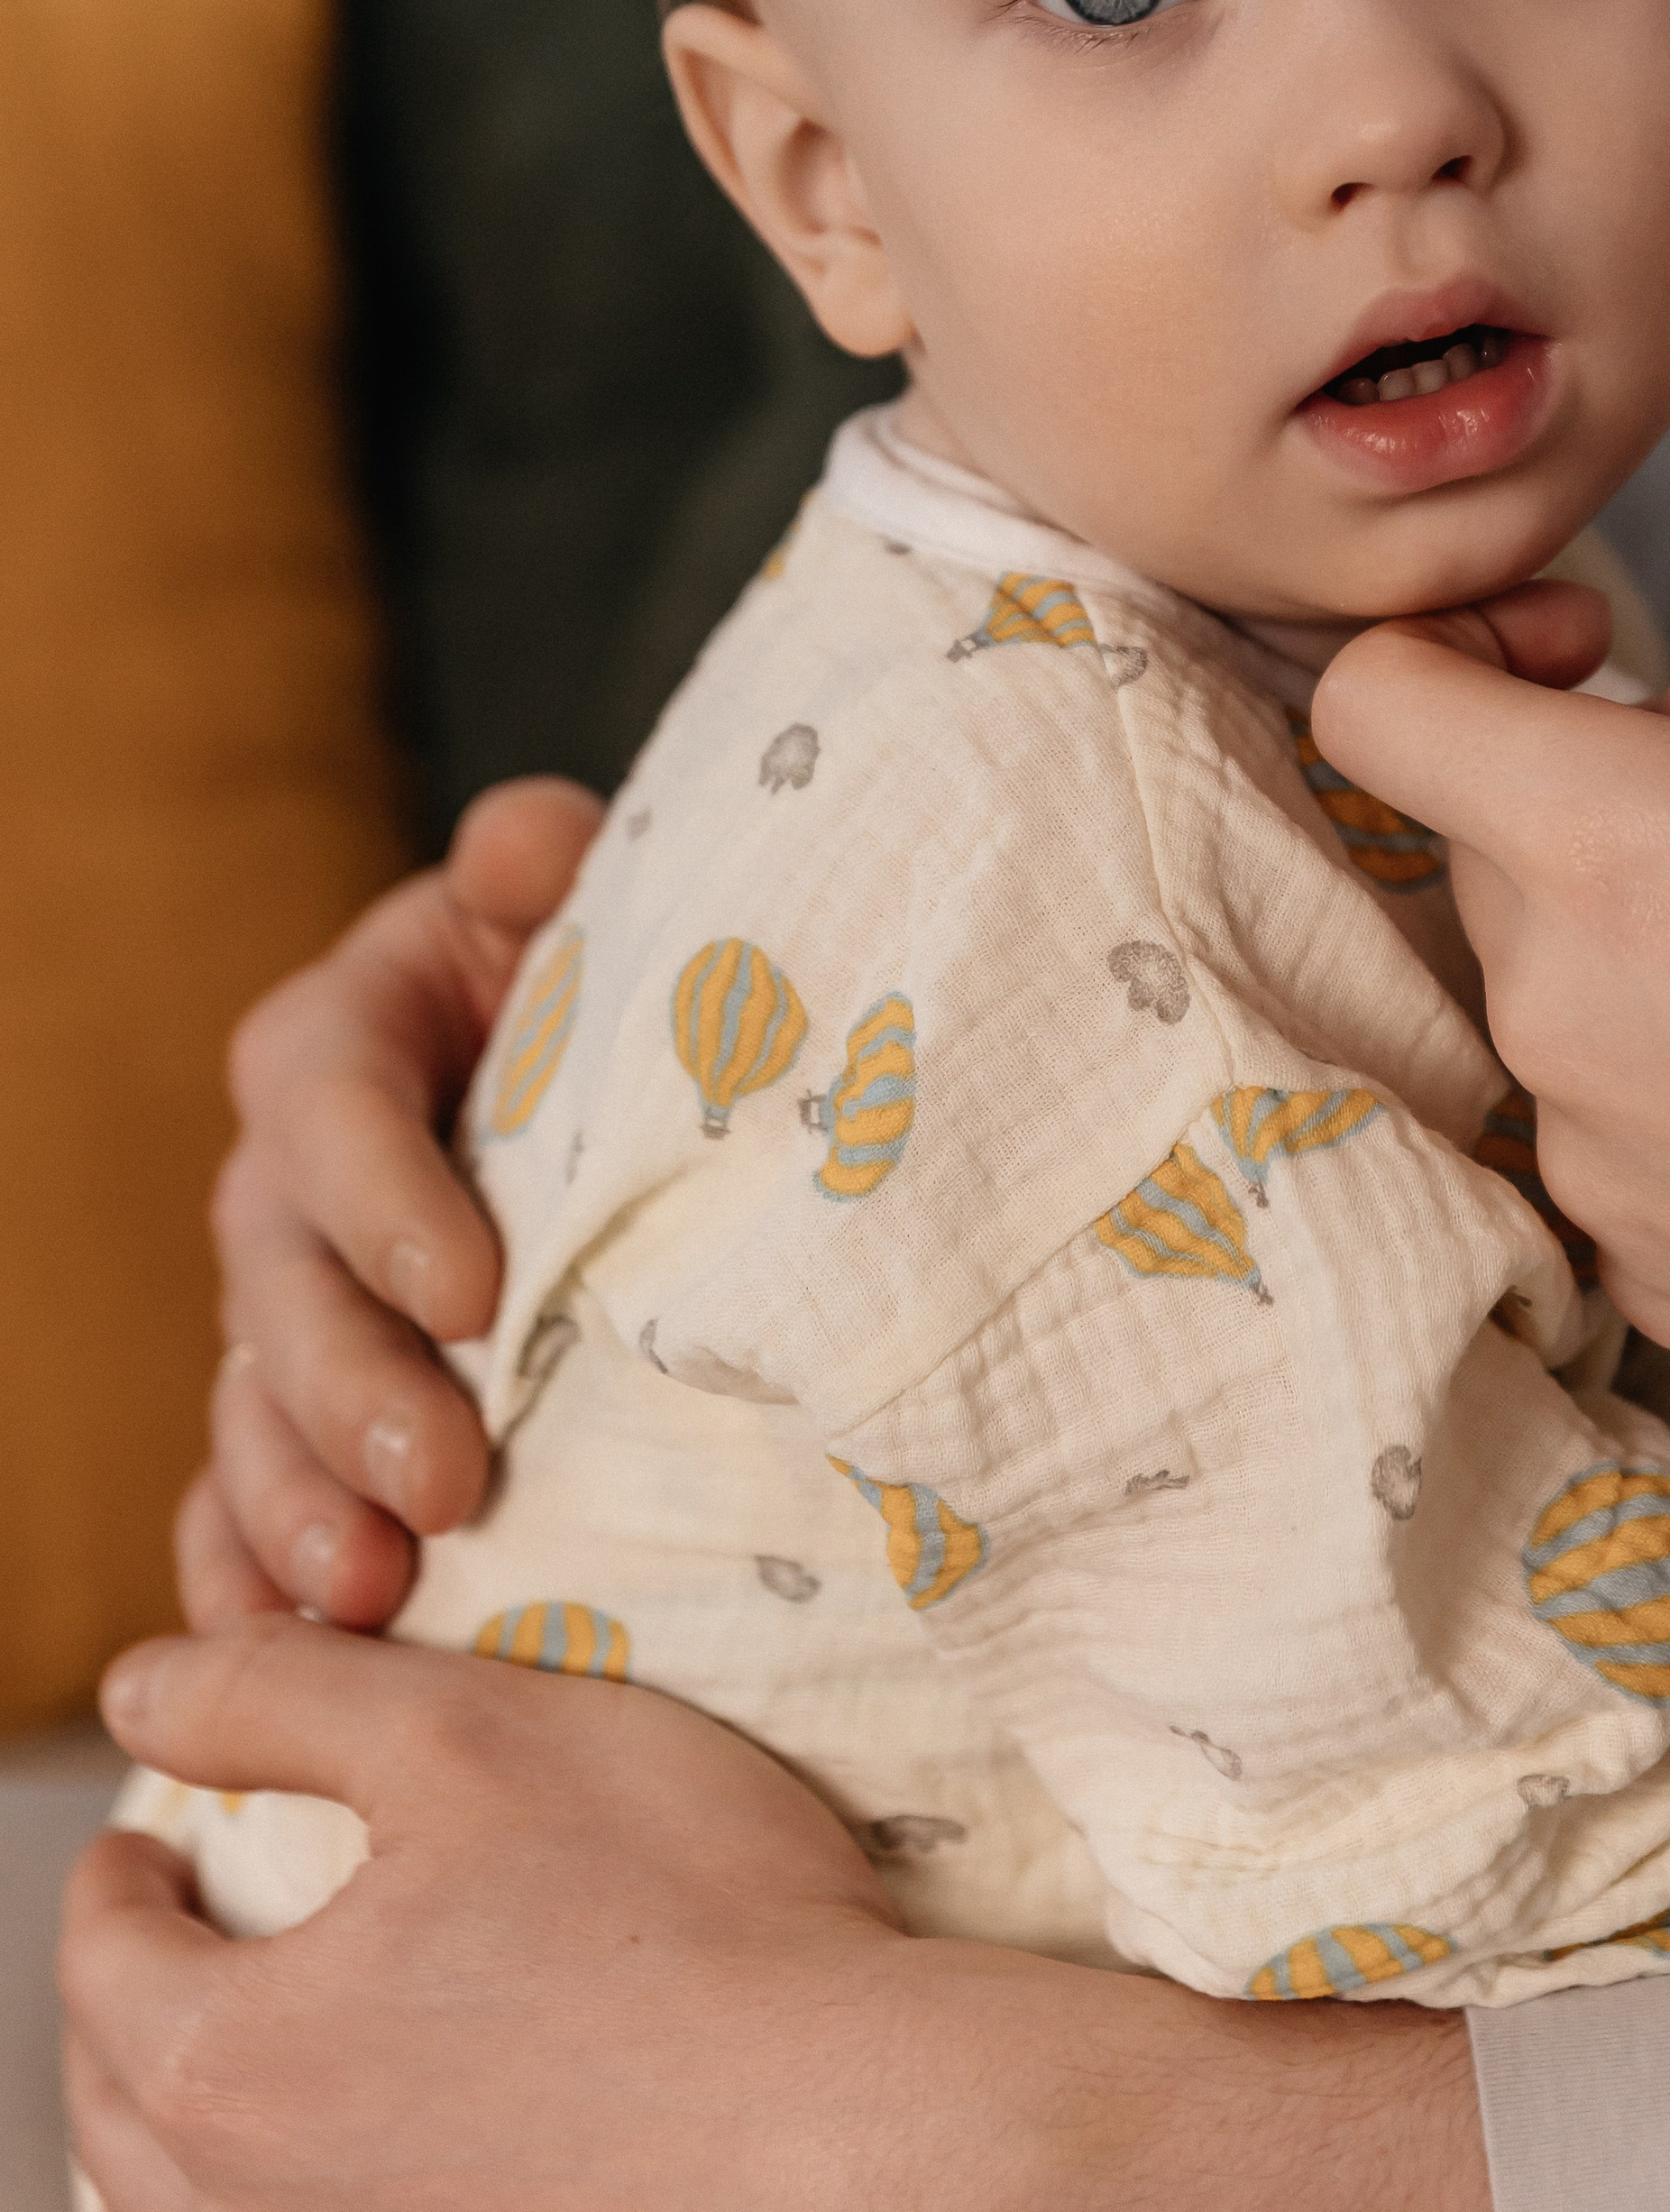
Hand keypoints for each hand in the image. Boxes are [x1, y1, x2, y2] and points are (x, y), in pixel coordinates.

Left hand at [61, 1622, 1482, 2211]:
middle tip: (181, 1926)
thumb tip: (137, 1686)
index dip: (114, 1875)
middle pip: (126, 2107)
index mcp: (236, 2062)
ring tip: (260, 2033)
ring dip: (200, 2116)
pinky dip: (297, 2177)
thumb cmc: (679, 1913)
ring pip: (205, 2202)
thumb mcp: (467, 1735)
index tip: (144, 1835)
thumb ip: (281, 1695)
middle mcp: (268, 2202)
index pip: (105, 1959)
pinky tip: (382, 2124)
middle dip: (134, 2005)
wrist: (853, 2120)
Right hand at [184, 781, 603, 1632]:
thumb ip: (545, 865)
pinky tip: (289, 1656)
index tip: (475, 1291)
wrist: (603, 1099)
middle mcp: (283, 1188)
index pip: (328, 1108)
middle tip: (443, 1483)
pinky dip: (254, 1582)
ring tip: (378, 1599)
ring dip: (301, 1516)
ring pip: (254, 1421)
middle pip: (284, 1293)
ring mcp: (281, 1318)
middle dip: (353, 1396)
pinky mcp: (299, 1423)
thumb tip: (527, 839)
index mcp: (337, 1042)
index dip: (388, 1200)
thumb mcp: (582, 909)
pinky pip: (240, 1510)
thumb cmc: (600, 989)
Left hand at [1313, 607, 1669, 1763]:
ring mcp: (1584, 1154)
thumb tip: (1661, 699)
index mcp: (1619, 848)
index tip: (1558, 660)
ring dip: (1652, 958)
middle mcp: (1560, 1009)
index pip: (1375, 700)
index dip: (1450, 648)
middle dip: (1596, 808)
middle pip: (1484, 843)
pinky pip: (1613, 1118)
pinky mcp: (1632, 1263)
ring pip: (1555, 984)